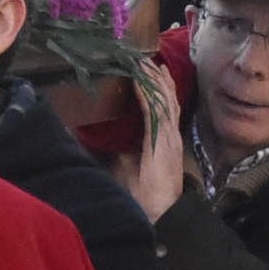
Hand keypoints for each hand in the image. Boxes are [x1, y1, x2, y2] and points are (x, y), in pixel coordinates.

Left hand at [114, 67, 186, 219]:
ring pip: (163, 99)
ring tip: (145, 62)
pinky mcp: (164, 140)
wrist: (159, 212)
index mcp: (164, 138)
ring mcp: (169, 135)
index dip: (159, 87)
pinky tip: (140, 79)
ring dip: (153, 79)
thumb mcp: (127, 165)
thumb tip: (99, 138)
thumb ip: (119, 149)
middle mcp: (170, 133)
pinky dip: (148, 93)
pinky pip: (156, 110)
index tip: (151, 70)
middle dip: (158, 77)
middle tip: (149, 57)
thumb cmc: (145, 193)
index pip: (164, 107)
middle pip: (167, 98)